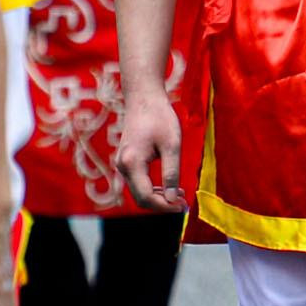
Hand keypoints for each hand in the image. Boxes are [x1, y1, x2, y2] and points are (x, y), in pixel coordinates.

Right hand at [115, 88, 187, 212]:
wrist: (144, 98)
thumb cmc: (160, 117)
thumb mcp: (172, 145)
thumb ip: (172, 173)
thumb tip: (173, 200)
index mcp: (132, 163)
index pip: (146, 197)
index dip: (165, 206)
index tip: (183, 207)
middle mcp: (122, 166)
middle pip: (140, 198)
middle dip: (162, 204)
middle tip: (183, 202)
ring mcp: (122, 164)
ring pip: (139, 192)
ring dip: (159, 197)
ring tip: (180, 194)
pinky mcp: (126, 162)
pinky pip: (138, 183)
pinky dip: (153, 189)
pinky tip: (170, 186)